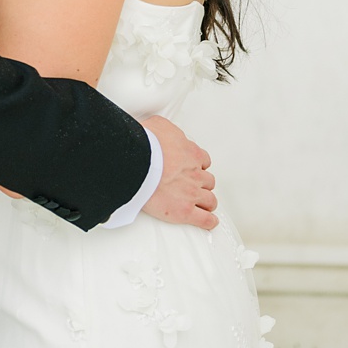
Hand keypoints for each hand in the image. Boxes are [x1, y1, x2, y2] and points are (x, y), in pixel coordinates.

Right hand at [141, 115, 217, 229]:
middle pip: (208, 181)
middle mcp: (195, 174)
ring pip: (209, 200)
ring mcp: (192, 193)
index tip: (194, 170)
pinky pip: (204, 219)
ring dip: (207, 202)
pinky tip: (209, 222)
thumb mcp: (158, 125)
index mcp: (191, 153)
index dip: (199, 167)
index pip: (203, 161)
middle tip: (196, 188)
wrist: (138, 164)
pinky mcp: (184, 211)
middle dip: (203, 185)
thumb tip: (162, 130)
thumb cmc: (145, 146)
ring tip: (204, 206)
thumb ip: (166, 129)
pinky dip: (209, 221)